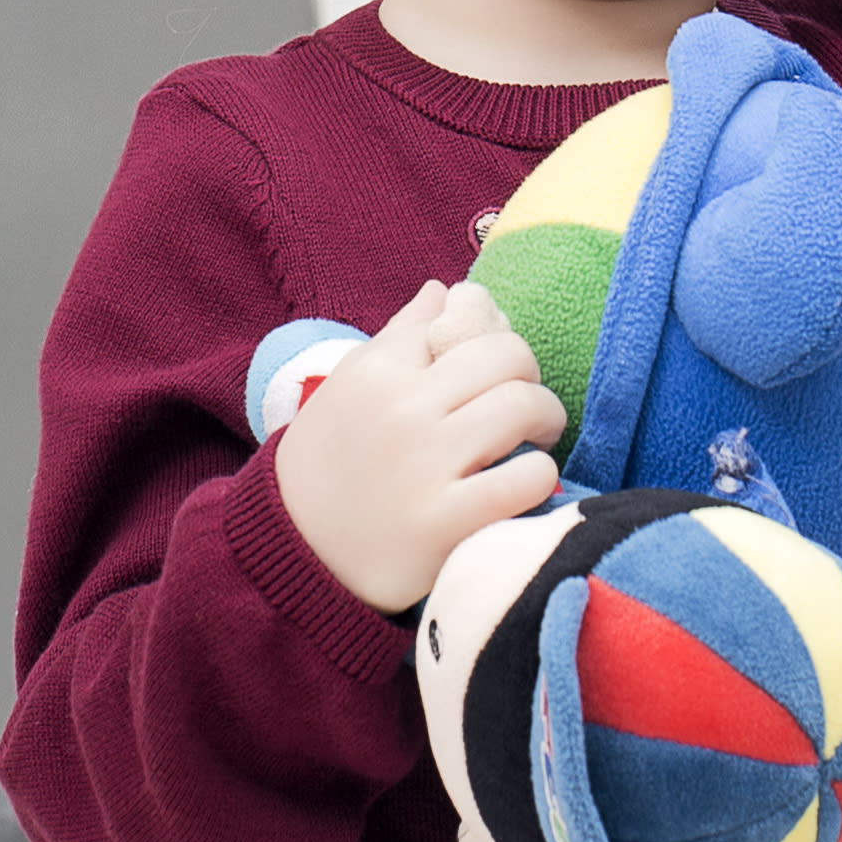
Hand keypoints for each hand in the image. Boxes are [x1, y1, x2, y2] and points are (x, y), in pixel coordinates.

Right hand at [273, 276, 565, 611]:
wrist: (296, 552)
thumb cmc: (330, 464)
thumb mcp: (349, 386)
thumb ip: (400, 337)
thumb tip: (445, 289)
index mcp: (377, 370)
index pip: (465, 318)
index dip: (493, 337)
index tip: (493, 369)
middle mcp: (401, 410)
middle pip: (508, 356)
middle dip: (529, 376)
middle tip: (524, 406)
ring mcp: (423, 466)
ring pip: (525, 406)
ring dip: (545, 420)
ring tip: (533, 441)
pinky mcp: (444, 522)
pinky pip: (528, 478)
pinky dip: (540, 477)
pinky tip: (521, 484)